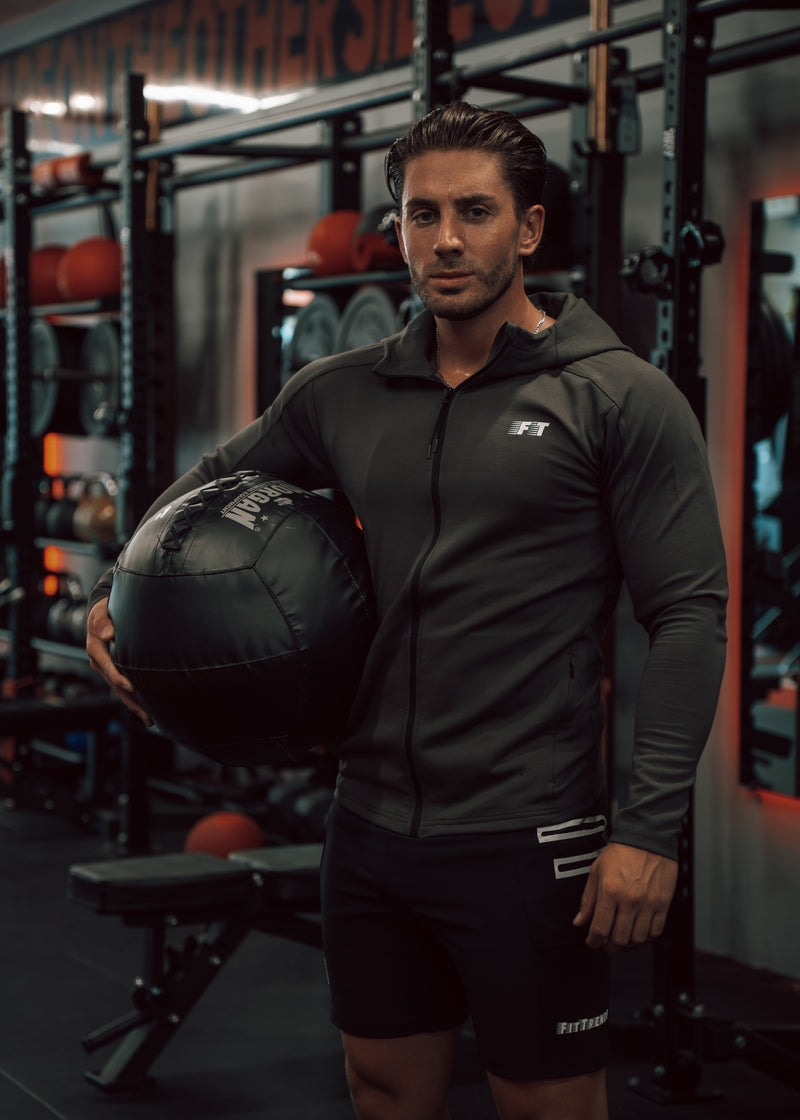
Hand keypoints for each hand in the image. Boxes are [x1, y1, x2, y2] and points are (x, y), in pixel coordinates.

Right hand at [86, 597, 152, 725]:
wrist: (100, 613)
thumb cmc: (103, 611)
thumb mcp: (99, 612)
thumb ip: (102, 621)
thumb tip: (108, 634)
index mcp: (95, 650)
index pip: (108, 668)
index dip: (119, 678)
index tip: (132, 687)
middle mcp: (100, 663)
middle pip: (116, 686)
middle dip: (131, 701)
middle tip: (148, 715)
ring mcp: (106, 669)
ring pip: (120, 690)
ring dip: (134, 705)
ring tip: (150, 720)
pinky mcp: (114, 670)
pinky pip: (123, 686)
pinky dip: (134, 698)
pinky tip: (146, 708)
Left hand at [573, 842, 677, 952]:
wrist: (647, 837)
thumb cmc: (621, 852)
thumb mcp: (597, 872)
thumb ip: (588, 900)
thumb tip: (580, 922)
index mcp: (610, 891)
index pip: (600, 929)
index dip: (593, 941)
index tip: (592, 942)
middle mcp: (630, 900)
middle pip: (619, 939)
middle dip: (609, 947)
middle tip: (605, 944)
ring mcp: (648, 903)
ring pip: (637, 939)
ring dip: (627, 945)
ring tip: (621, 938)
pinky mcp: (663, 904)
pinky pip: (655, 932)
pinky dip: (645, 938)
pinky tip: (637, 933)